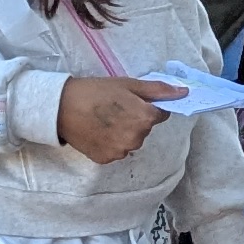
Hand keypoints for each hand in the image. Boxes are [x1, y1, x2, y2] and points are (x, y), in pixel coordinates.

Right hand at [56, 75, 180, 163]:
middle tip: (113, 108)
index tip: (130, 101)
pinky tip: (97, 131)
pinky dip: (110, 142)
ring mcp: (121, 151)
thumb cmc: (94, 91)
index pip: (160, 114)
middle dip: (135, 119)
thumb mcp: (128, 84)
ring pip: (131, 141)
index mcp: (145, 118)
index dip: (147, 105)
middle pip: (145, 129)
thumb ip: (158, 91)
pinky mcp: (106, 159)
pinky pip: (116, 150)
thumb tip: (184, 92)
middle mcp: (136, 138)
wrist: (60, 107)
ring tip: (103, 119)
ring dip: (123, 132)